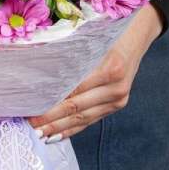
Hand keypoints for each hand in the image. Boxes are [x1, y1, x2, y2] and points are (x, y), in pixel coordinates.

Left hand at [29, 4, 163, 141]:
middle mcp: (116, 87)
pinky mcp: (118, 105)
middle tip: (31, 126)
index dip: (52, 103)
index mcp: (109, 68)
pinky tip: (57, 135)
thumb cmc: (108, 34)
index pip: (73, 91)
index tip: (32, 109)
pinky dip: (73, 128)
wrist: (137, 37)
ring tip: (40, 135)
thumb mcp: (89, 40)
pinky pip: (91, 120)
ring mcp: (118, 98)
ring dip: (59, 128)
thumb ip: (67, 58)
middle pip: (77, 108)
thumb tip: (36, 72)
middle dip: (51, 119)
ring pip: (83, 118)